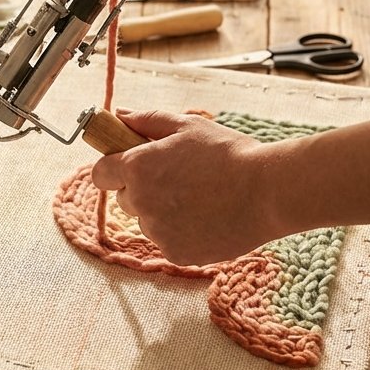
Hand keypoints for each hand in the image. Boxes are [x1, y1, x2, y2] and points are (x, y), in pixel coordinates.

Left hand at [90, 110, 276, 264]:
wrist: (269, 192)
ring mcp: (157, 232)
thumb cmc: (229, 154)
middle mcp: (141, 202)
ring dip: (162, 212)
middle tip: (179, 179)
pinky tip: (207, 218)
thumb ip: (147, 121)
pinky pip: (167, 241)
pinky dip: (182, 233)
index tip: (129, 165)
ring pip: (147, 222)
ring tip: (200, 198)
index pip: (101, 173)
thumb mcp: (187, 126)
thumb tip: (119, 116)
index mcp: (137, 168)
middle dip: (143, 189)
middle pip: (125, 199)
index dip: (114, 168)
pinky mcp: (176, 253)